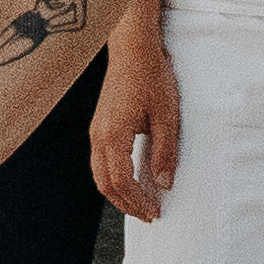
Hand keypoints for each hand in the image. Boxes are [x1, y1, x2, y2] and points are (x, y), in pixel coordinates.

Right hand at [97, 28, 182, 215]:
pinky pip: (101, 161)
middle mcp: (99, 136)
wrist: (133, 49)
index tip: (155, 212)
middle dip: (126, 204)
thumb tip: (163, 183)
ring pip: (100, 175)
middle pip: (106, 184)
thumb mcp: (166, 116)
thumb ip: (164, 152)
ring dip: (119, 194)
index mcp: (114, 136)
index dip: (138, 201)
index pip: (122, 182)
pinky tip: (131, 180)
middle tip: (148, 215)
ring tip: (140, 203)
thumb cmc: (150, 77)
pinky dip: (114, 178)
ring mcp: (96, 131)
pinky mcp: (100, 126)